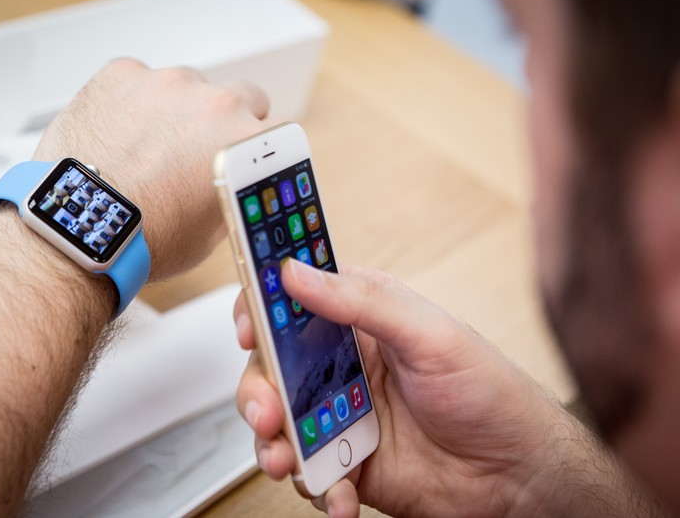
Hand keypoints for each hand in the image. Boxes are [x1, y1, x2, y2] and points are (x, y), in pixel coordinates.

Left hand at [34, 59, 269, 280]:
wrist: (84, 230)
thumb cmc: (147, 238)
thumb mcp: (214, 231)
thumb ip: (235, 191)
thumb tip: (237, 184)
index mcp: (244, 140)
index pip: (271, 128)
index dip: (254, 144)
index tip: (241, 153)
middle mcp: (212, 102)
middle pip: (237, 96)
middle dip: (222, 121)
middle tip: (196, 151)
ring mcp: (165, 83)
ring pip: (185, 87)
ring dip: (175, 110)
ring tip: (148, 150)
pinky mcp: (122, 75)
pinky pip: (138, 81)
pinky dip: (132, 102)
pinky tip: (119, 136)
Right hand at [234, 261, 593, 516]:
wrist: (518, 475)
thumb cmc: (489, 393)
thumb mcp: (430, 335)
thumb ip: (363, 302)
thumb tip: (298, 273)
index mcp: (360, 320)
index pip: (292, 302)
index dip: (260, 311)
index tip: (248, 330)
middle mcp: (343, 366)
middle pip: (272, 369)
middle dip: (258, 391)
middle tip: (267, 411)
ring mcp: (342, 415)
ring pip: (279, 424)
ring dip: (274, 444)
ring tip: (288, 460)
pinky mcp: (347, 461)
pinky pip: (309, 472)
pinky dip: (316, 487)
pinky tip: (340, 493)